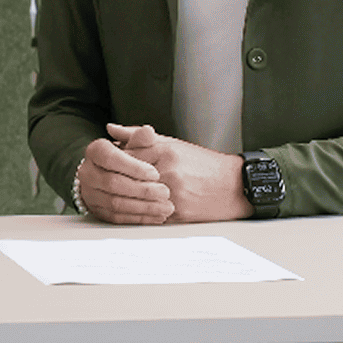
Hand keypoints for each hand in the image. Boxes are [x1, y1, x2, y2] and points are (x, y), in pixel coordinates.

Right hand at [77, 125, 172, 223]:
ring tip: (166, 207)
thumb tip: (148, 131)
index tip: (155, 173)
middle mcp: (87, 173)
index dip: (133, 167)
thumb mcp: (133, 144)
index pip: (110, 158)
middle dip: (142, 190)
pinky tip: (156, 216)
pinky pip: (118, 218)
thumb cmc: (125, 157)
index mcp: (95, 151)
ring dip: (144, 207)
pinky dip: (139, 218)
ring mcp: (90, 193)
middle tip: (165, 192)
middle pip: (113, 183)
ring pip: (116, 203)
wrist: (108, 174)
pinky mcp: (98, 211)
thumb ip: (140, 138)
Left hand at [108, 122, 251, 222]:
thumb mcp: (171, 143)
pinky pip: (151, 214)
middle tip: (109, 181)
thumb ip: (138, 136)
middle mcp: (168, 172)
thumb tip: (111, 129)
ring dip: (128, 198)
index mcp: (165, 152)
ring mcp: (173, 193)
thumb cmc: (202, 164)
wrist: (233, 186)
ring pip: (138, 198)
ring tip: (121, 195)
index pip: (127, 155)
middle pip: (130, 177)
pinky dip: (142, 211)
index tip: (110, 164)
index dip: (115, 161)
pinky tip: (137, 208)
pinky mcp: (178, 213)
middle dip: (118, 180)